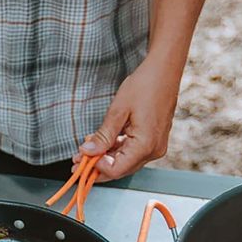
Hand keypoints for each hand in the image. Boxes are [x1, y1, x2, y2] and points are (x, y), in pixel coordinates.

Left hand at [73, 56, 180, 181]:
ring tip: (86, 149)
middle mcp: (153, 150)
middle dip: (97, 165)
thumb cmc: (144, 85)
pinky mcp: (154, 141)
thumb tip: (87, 152)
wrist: (165, 70)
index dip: (96, 167)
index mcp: (146, 145)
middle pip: (121, 169)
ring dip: (105, 158)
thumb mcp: (118, 110)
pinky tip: (102, 144)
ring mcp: (155, 147)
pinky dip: (116, 150)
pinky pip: (132, 152)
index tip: (79, 159)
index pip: (116, 170)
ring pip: (125, 162)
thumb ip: (103, 136)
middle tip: (77, 159)